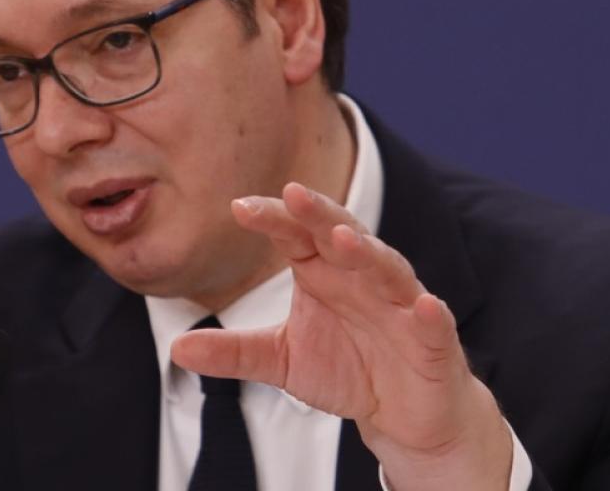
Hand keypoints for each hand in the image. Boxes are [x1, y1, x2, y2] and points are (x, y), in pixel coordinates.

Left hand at [171, 182, 511, 490]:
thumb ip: (233, 351)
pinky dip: (429, 312)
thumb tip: (176, 348)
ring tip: (343, 239)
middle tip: (293, 195)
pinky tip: (422, 305)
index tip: (238, 207)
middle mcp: (362, 277)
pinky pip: (433, 322)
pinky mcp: (433, 341)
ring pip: (387, 268)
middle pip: (342, 235)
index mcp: (324, 272)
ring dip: (368, 252)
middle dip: (320, 214)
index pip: (296, 234)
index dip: (273, 219)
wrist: (402, 414)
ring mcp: (400, 305)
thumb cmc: (346, 370)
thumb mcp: (281, 361)